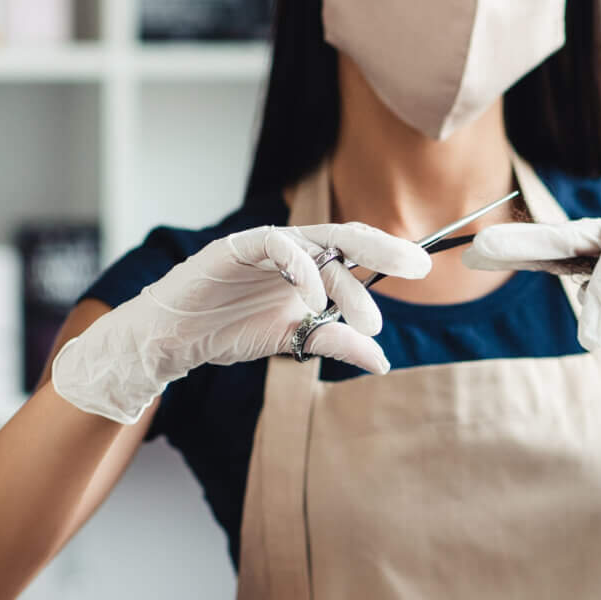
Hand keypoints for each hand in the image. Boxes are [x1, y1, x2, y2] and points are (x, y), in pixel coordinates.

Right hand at [51, 224, 431, 422]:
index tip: (424, 270)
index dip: (388, 256)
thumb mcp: (293, 340)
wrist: (175, 341)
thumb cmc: (229, 332)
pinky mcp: (233, 247)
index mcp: (306, 265)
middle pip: (345, 238)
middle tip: (418, 268)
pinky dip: (298, 265)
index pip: (354, 252)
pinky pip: (273, 244)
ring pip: (314, 244)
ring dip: (345, 280)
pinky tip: (314, 294)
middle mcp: (289, 250)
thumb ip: (335, 342)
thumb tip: (383, 361)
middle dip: (384, 251)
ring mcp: (262, 246)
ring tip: (366, 318)